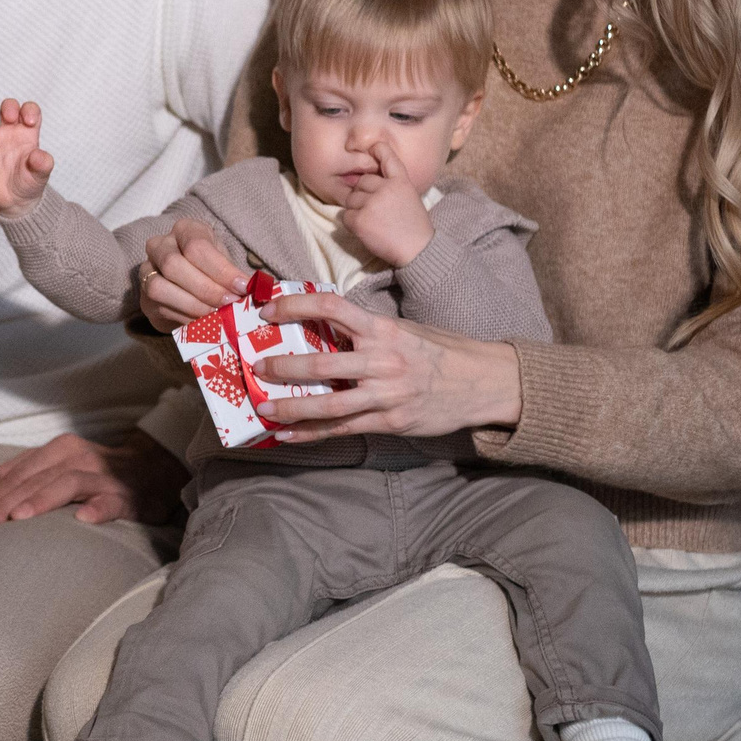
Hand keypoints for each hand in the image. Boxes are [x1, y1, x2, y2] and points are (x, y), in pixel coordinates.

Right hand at [0, 98, 55, 220]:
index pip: (28, 109)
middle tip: (9, 120)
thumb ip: (43, 164)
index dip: (29, 109)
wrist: (15, 202)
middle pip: (6, 107)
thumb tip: (39, 155)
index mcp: (27, 133)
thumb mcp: (41, 176)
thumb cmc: (30, 183)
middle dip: (8, 107)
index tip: (29, 123)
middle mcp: (9, 133)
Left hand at [0, 432, 186, 533]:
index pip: (19, 473)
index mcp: (59, 450)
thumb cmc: (96, 474)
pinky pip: (111, 501)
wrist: (152, 470)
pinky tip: (83, 520)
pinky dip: (97, 509)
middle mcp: (78, 457)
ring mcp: (103, 476)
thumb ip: (28, 473)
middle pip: (35, 479)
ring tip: (19, 519)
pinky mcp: (127, 496)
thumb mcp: (60, 465)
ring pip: (68, 484)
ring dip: (41, 501)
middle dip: (6, 503)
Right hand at [140, 217, 250, 331]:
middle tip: (230, 304)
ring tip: (218, 315)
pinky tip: (206, 322)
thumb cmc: (210, 267)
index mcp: (184, 230)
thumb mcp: (224, 261)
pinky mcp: (145, 297)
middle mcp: (160, 245)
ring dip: (192, 304)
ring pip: (160, 287)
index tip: (243, 287)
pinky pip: (161, 308)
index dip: (221, 269)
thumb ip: (234, 275)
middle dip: (206, 289)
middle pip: (174, 265)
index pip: (197, 246)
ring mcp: (147, 271)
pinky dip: (186, 318)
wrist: (188, 281)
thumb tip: (256, 292)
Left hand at [249, 292, 523, 440]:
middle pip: (321, 363)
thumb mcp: (404, 329)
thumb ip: (365, 331)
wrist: (484, 382)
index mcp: (383, 329)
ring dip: (291, 406)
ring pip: (329, 403)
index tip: (268, 311)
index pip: (331, 307)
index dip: (296, 306)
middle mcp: (382, 360)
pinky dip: (312, 433)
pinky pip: (343, 428)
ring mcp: (386, 394)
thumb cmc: (439, 351)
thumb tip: (319, 327)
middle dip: (283, 366)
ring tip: (263, 407)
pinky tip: (288, 434)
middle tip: (256, 366)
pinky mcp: (390, 421)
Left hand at [336, 142, 432, 266]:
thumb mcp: (409, 197)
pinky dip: (352, 223)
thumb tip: (369, 180)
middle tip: (376, 211)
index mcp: (401, 182)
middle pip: (361, 182)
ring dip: (357, 209)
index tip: (374, 146)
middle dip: (364, 194)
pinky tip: (366, 230)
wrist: (418, 250)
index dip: (380, 150)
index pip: (388, 159)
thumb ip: (393, 186)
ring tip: (373, 221)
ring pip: (351, 199)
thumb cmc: (414, 226)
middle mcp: (386, 188)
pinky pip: (345, 216)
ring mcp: (371, 203)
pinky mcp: (360, 219)